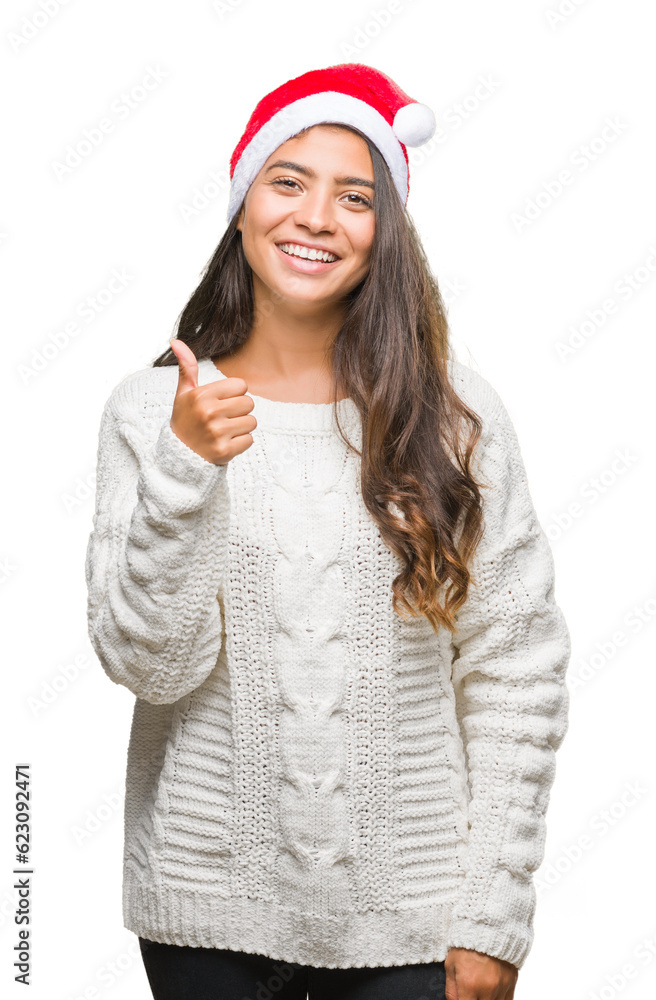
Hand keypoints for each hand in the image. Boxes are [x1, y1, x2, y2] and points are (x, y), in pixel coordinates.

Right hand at [168, 338, 256, 465]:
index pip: (241, 386)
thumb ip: (187, 368)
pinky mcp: (224, 451)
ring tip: (224, 431)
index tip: (220, 403)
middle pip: (249, 403)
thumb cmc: (185, 420)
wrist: (178, 456)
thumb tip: (176, 341)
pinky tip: (225, 443)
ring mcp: (217, 433)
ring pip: (252, 422)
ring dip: (241, 428)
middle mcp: (209, 412)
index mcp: (202, 395)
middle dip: (240, 411)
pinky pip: (249, 440)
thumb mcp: (183, 394)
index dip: (234, 394)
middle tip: (223, 419)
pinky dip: (240, 443)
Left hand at [445, 947, 517, 999]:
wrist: (487, 926)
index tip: (464, 997)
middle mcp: (487, 989)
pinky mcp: (512, 982)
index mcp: (469, 985)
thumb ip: (451, 990)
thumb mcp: (451, 965)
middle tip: (472, 993)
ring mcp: (501, 986)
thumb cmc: (466, 944)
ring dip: (487, 999)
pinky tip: (492, 994)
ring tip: (481, 991)